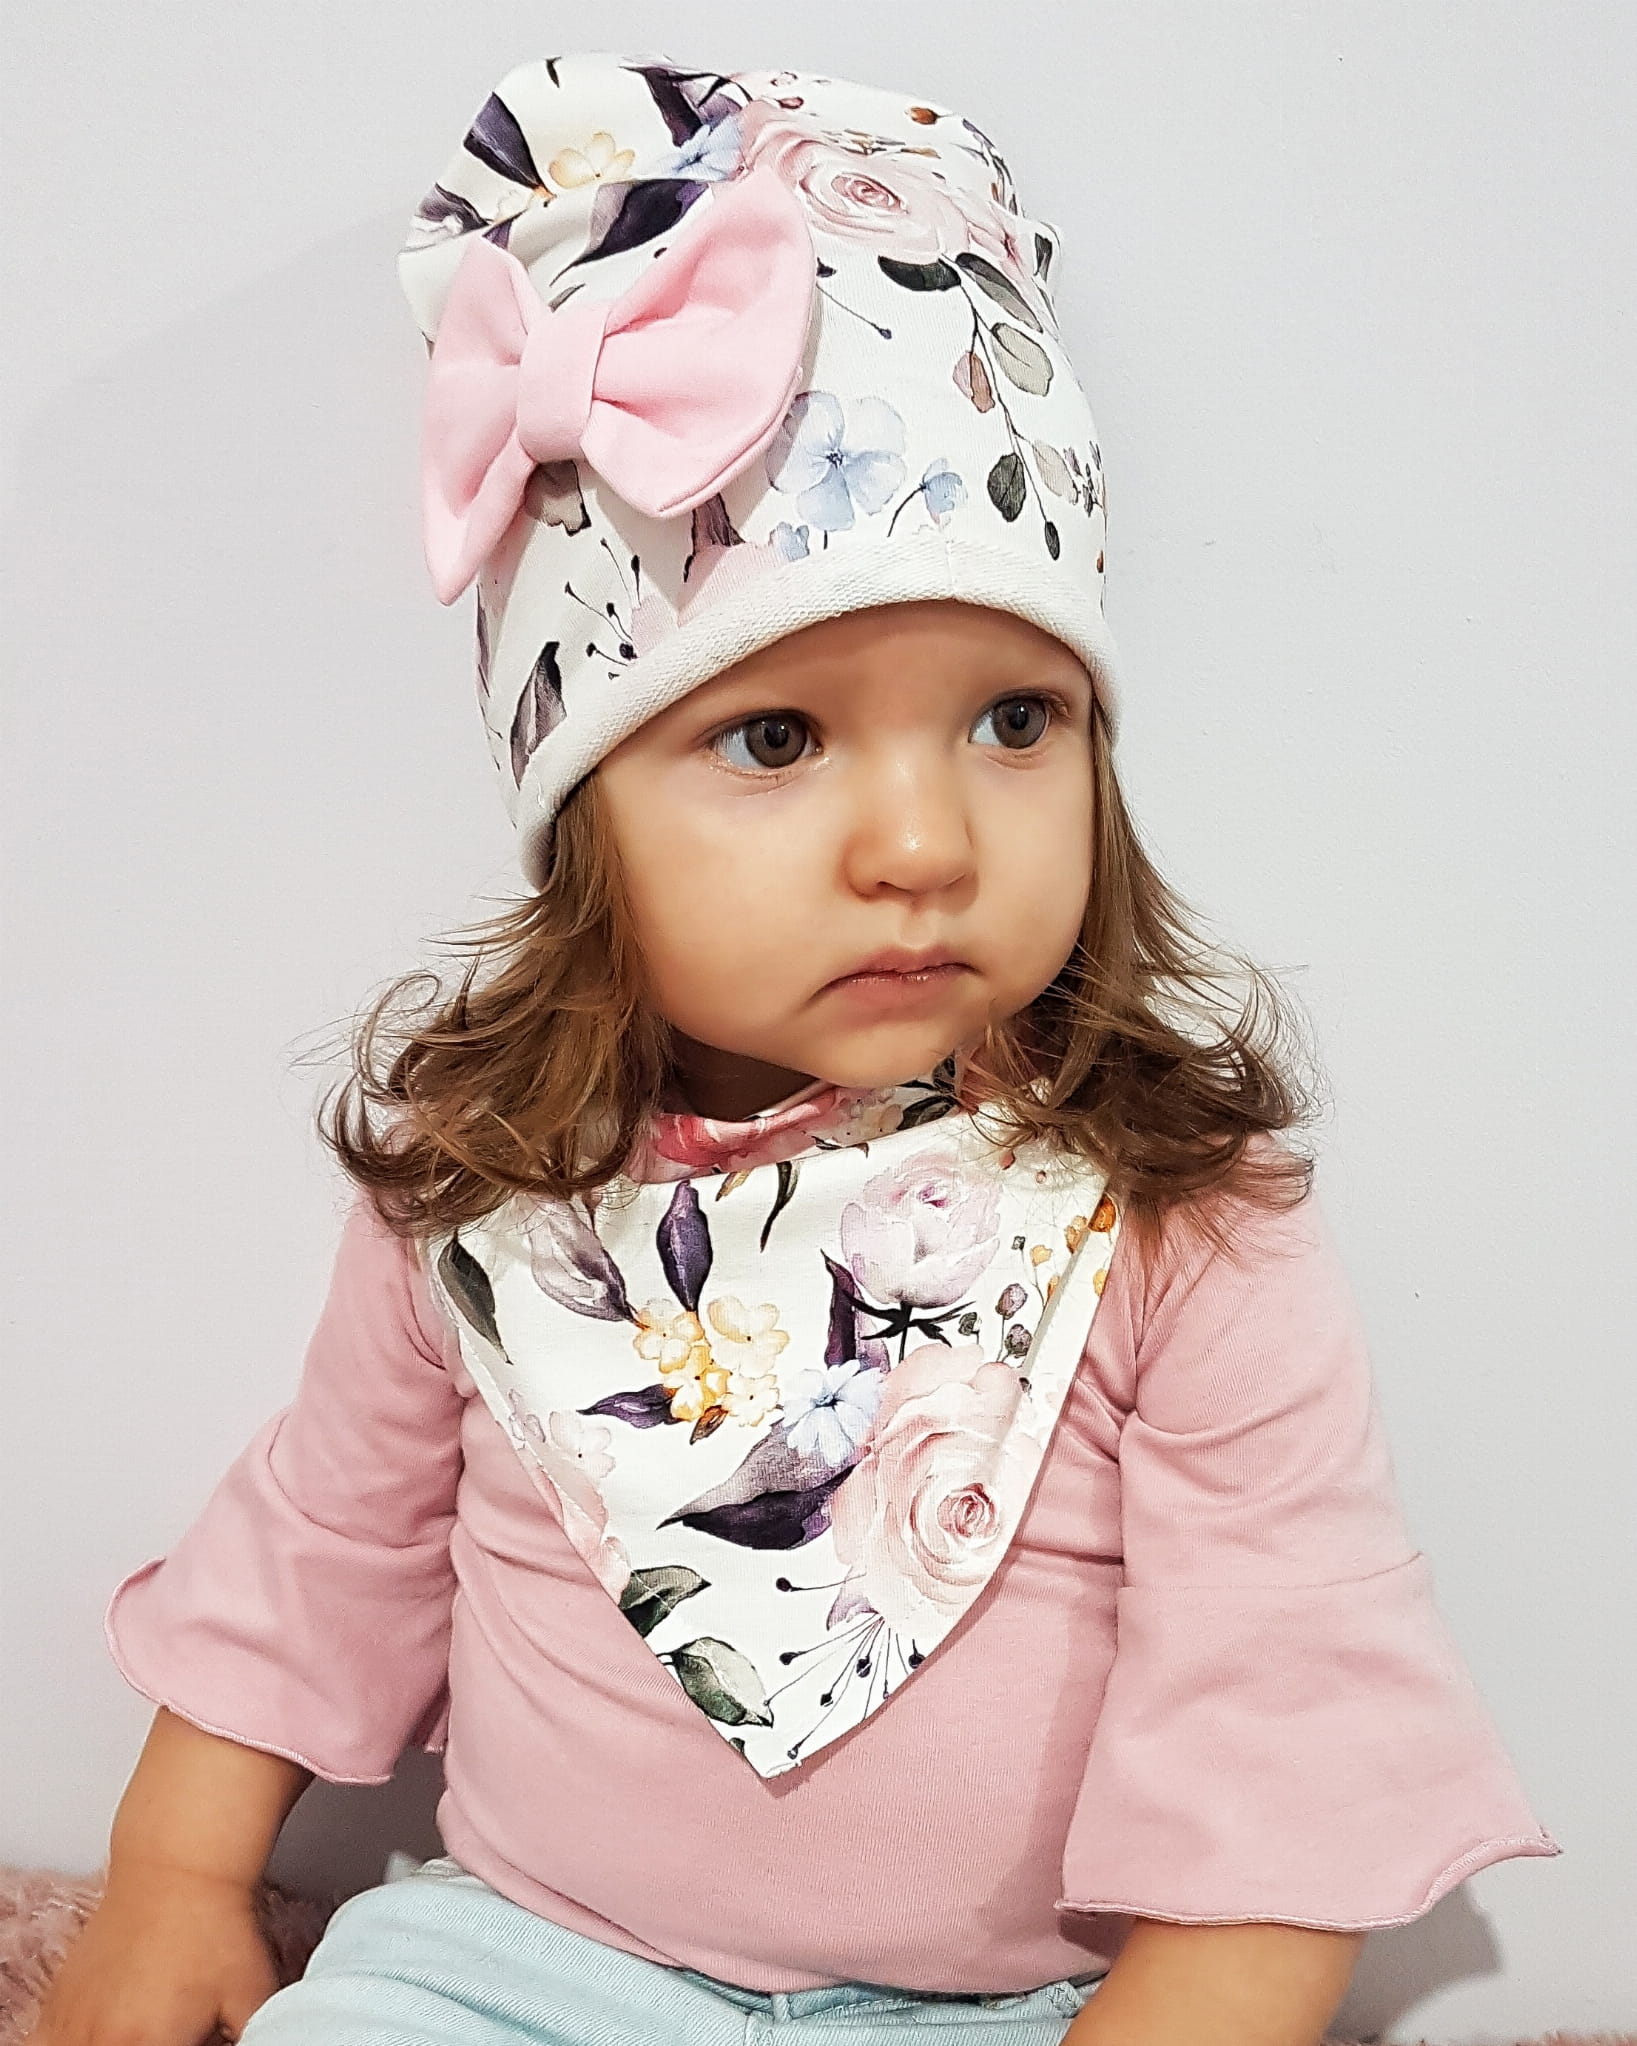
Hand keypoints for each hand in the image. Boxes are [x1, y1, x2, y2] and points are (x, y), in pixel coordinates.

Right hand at [26, 1862, 283, 2045]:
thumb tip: (268, 2045)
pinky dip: (75, 2045)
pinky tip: (106, 2032)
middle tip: (172, 2031)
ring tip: (143, 2030)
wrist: (178, 1868)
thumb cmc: (217, 1928)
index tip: (190, 2040)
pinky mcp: (56, 2007)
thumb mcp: (253, 1995)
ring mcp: (72, 2025)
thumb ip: (260, 2037)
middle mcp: (102, 2041)